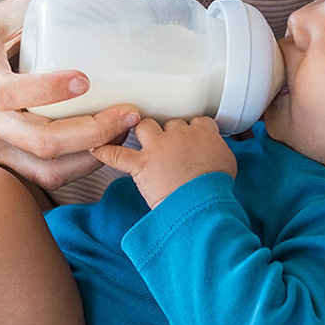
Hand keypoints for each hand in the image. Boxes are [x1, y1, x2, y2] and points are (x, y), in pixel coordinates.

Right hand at [0, 0, 141, 188]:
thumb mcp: (14, 7)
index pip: (7, 92)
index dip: (47, 90)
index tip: (85, 80)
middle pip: (39, 141)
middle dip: (92, 132)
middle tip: (129, 113)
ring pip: (47, 167)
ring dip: (93, 155)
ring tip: (123, 131)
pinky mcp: (2, 159)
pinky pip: (45, 175)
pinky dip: (80, 166)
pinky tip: (104, 145)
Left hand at [91, 117, 236, 207]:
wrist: (202, 203)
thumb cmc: (216, 188)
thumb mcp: (227, 163)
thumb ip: (218, 151)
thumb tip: (214, 154)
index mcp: (203, 132)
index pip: (196, 121)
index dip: (192, 129)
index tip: (191, 137)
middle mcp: (179, 134)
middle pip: (169, 122)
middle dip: (168, 133)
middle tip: (169, 146)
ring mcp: (158, 147)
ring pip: (144, 126)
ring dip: (142, 132)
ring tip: (141, 139)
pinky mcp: (142, 164)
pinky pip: (117, 155)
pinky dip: (105, 152)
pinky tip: (97, 149)